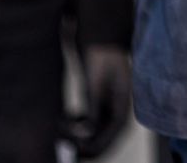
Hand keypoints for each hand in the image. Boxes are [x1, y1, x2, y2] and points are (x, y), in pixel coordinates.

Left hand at [61, 44, 131, 158]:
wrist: (100, 38)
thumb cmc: (101, 56)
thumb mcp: (96, 83)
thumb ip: (94, 108)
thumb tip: (87, 132)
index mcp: (124, 103)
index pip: (115, 132)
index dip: (99, 144)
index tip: (79, 149)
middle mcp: (117, 108)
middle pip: (105, 136)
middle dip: (87, 143)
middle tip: (66, 143)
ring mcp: (107, 106)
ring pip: (95, 131)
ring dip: (80, 134)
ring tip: (63, 127)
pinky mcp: (97, 103)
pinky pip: (88, 122)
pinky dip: (77, 125)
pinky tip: (66, 119)